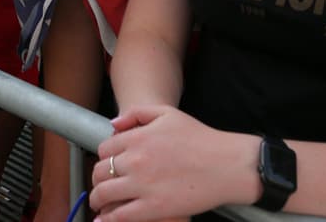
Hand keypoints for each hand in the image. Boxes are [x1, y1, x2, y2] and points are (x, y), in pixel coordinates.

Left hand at [90, 106, 256, 221]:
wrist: (228, 164)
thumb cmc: (201, 138)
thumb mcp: (167, 114)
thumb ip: (137, 113)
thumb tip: (113, 124)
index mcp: (138, 137)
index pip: (104, 148)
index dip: (103, 157)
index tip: (107, 164)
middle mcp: (136, 160)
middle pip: (100, 171)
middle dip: (97, 178)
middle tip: (102, 184)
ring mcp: (143, 185)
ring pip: (104, 194)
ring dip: (97, 200)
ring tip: (99, 203)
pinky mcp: (154, 208)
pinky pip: (120, 216)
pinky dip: (107, 220)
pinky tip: (103, 221)